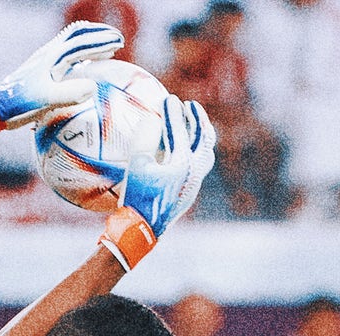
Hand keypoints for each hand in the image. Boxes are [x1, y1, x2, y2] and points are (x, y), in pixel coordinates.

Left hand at [0, 22, 123, 144]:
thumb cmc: (20, 104)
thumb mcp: (46, 100)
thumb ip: (68, 94)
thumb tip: (92, 87)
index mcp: (53, 57)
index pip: (82, 41)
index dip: (102, 41)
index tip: (118, 43)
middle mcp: (49, 54)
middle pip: (76, 35)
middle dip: (98, 35)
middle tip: (116, 41)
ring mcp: (43, 61)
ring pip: (70, 44)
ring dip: (89, 44)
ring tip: (105, 51)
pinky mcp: (39, 71)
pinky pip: (64, 56)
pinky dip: (79, 56)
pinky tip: (82, 69)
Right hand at [99, 96, 215, 269]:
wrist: (138, 232)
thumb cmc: (135, 198)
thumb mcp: (136, 165)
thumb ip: (145, 138)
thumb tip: (152, 118)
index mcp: (184, 164)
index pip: (180, 131)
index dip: (174, 113)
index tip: (169, 98)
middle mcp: (194, 173)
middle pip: (204, 140)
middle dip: (198, 121)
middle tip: (191, 106)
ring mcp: (192, 186)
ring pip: (204, 155)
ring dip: (201, 138)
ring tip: (195, 127)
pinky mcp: (186, 195)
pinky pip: (198, 167)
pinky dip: (195, 153)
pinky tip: (184, 154)